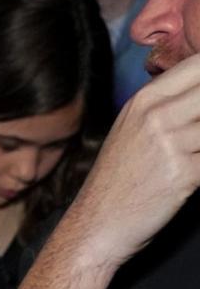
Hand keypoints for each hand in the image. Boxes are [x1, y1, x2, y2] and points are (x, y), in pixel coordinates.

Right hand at [65, 53, 199, 269]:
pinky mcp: (185, 173)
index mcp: (144, 100)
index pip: (198, 64)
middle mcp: (156, 115)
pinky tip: (198, 172)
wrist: (98, 224)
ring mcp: (170, 142)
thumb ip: (170, 105)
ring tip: (199, 152)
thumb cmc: (121, 179)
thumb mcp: (135, 129)